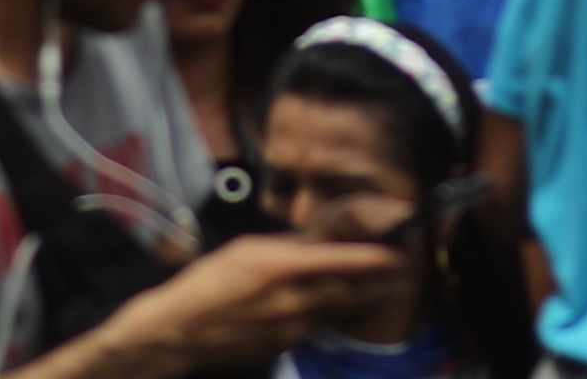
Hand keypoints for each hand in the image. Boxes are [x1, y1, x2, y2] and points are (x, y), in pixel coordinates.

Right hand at [105, 241, 402, 371]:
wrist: (182, 329)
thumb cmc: (209, 281)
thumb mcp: (248, 248)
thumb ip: (288, 247)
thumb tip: (320, 241)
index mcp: (281, 267)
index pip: (341, 261)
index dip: (375, 258)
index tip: (399, 252)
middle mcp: (291, 300)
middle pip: (351, 291)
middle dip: (381, 281)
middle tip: (403, 269)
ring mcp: (290, 328)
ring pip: (337, 310)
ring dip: (361, 297)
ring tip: (382, 285)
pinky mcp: (286, 345)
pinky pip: (317, 325)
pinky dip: (330, 313)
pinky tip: (333, 303)